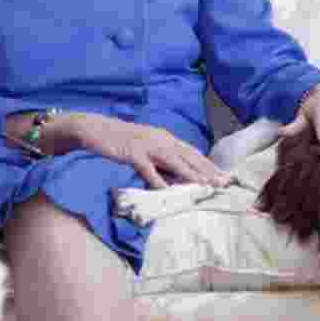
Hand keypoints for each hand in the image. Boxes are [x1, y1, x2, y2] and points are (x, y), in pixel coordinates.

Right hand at [74, 114, 230, 189]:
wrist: (96, 130)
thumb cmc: (121, 141)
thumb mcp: (146, 148)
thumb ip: (161, 160)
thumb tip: (176, 177)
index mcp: (165, 137)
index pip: (191, 152)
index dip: (207, 164)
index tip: (223, 175)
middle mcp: (160, 139)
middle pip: (188, 156)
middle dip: (206, 170)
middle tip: (222, 183)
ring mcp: (147, 145)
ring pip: (173, 161)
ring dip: (190, 174)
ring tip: (204, 185)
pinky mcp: (132, 153)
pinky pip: (148, 169)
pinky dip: (158, 180)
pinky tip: (167, 191)